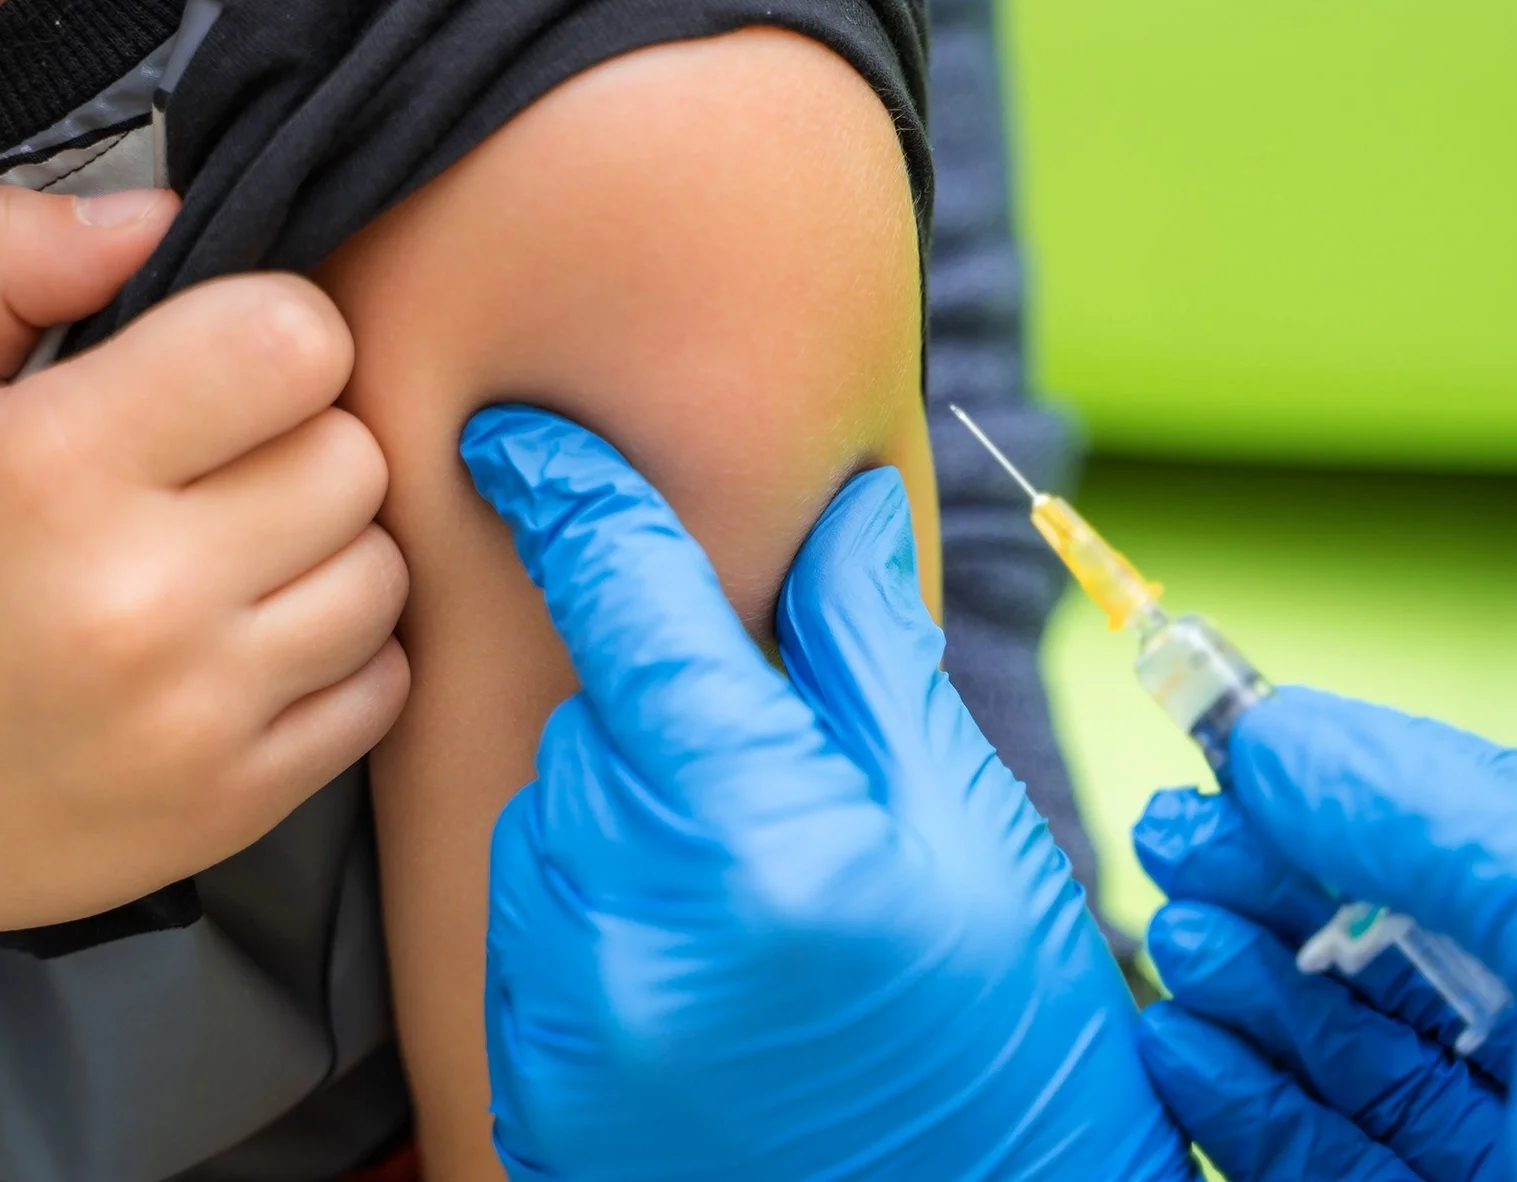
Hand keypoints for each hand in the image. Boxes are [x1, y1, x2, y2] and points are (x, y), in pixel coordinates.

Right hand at [0, 185, 410, 961]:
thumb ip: (4, 258)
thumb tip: (160, 213)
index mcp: (54, 468)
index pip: (295, 342)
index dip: (274, 331)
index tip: (219, 365)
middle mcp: (143, 597)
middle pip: (355, 456)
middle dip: (301, 438)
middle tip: (218, 466)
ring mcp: (198, 715)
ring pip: (383, 572)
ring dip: (330, 547)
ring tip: (235, 554)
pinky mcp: (234, 806)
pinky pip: (381, 690)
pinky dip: (341, 656)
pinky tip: (252, 641)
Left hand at [461, 406, 1190, 1181]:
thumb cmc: (998, 1050)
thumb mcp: (971, 838)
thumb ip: (876, 661)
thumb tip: (836, 509)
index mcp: (754, 831)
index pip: (625, 607)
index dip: (571, 499)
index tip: (517, 439)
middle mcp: (624, 916)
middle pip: (591, 717)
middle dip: (671, 711)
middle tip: (785, 782)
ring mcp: (561, 1009)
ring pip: (554, 817)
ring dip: (632, 813)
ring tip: (759, 901)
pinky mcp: (530, 1077)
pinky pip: (534, 924)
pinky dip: (600, 909)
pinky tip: (702, 967)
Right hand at [1127, 686, 1516, 1180]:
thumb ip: (1461, 835)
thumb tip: (1299, 737)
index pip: (1513, 825)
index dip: (1367, 773)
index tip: (1235, 730)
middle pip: (1420, 937)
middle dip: (1289, 876)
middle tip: (1174, 831)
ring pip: (1365, 1055)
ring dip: (1254, 984)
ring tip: (1168, 932)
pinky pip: (1329, 1165)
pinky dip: (1248, 1105)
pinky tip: (1183, 1049)